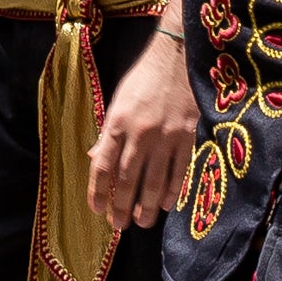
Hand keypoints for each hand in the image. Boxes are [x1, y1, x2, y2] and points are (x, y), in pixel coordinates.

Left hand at [90, 23, 197, 227]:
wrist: (178, 55)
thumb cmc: (144, 77)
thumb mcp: (118, 101)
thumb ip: (108, 132)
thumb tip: (94, 157)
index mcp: (117, 123)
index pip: (102, 165)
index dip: (98, 191)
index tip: (97, 209)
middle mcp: (139, 133)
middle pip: (127, 179)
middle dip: (122, 206)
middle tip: (120, 225)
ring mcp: (165, 136)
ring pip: (154, 181)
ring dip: (147, 206)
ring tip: (143, 222)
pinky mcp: (187, 136)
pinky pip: (179, 171)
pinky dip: (171, 190)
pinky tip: (166, 204)